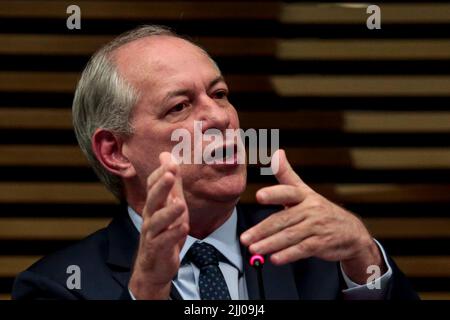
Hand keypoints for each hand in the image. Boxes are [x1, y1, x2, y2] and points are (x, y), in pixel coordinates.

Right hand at [129, 152, 188, 298]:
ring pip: (157, 221)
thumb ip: (172, 184)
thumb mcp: (171, 205)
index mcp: (153, 205)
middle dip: (161, 186)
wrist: (155, 266)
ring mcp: (152, 234)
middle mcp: (150, 217)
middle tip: (170, 173)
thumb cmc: (164, 232)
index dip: (160, 173)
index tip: (169, 160)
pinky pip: (164, 241)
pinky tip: (183, 227)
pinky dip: (173, 234)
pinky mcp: (157, 250)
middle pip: (153, 200)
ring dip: (169, 211)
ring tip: (181, 204)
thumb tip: (167, 156)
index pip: (153, 186)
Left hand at [240, 149, 384, 283]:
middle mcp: (310, 210)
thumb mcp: (305, 190)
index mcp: (304, 196)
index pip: (288, 192)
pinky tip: (275, 258)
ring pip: (290, 236)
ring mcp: (316, 227)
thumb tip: (277, 153)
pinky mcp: (321, 244)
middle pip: (283, 220)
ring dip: (270, 244)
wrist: (351, 232)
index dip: (274, 194)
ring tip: (254, 249)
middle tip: (245, 238)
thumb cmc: (321, 210)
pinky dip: (288, 255)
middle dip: (262, 230)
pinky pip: (302, 250)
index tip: (260, 196)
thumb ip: (287, 175)